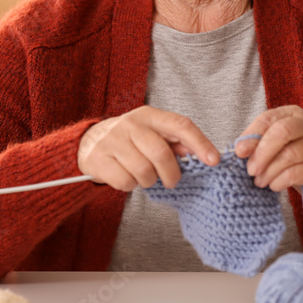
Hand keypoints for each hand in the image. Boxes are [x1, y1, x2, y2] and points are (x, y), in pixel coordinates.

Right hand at [77, 106, 219, 191]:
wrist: (89, 141)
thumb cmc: (130, 140)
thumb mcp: (153, 134)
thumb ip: (176, 142)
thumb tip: (202, 153)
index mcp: (150, 116)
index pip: (180, 125)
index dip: (200, 143)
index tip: (213, 160)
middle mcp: (131, 124)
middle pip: (161, 153)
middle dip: (171, 174)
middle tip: (172, 181)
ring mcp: (113, 140)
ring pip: (143, 171)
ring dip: (149, 181)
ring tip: (144, 176)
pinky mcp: (98, 158)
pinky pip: (125, 182)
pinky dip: (130, 186)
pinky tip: (127, 177)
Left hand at [234, 106, 302, 210]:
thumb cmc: (290, 153)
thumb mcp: (272, 143)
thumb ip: (256, 142)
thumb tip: (240, 149)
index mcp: (291, 114)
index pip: (268, 118)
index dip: (252, 135)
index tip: (239, 152)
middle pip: (283, 132)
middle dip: (262, 153)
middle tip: (251, 170)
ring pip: (289, 155)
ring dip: (269, 171)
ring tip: (260, 181)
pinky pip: (296, 173)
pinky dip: (280, 181)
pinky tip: (274, 185)